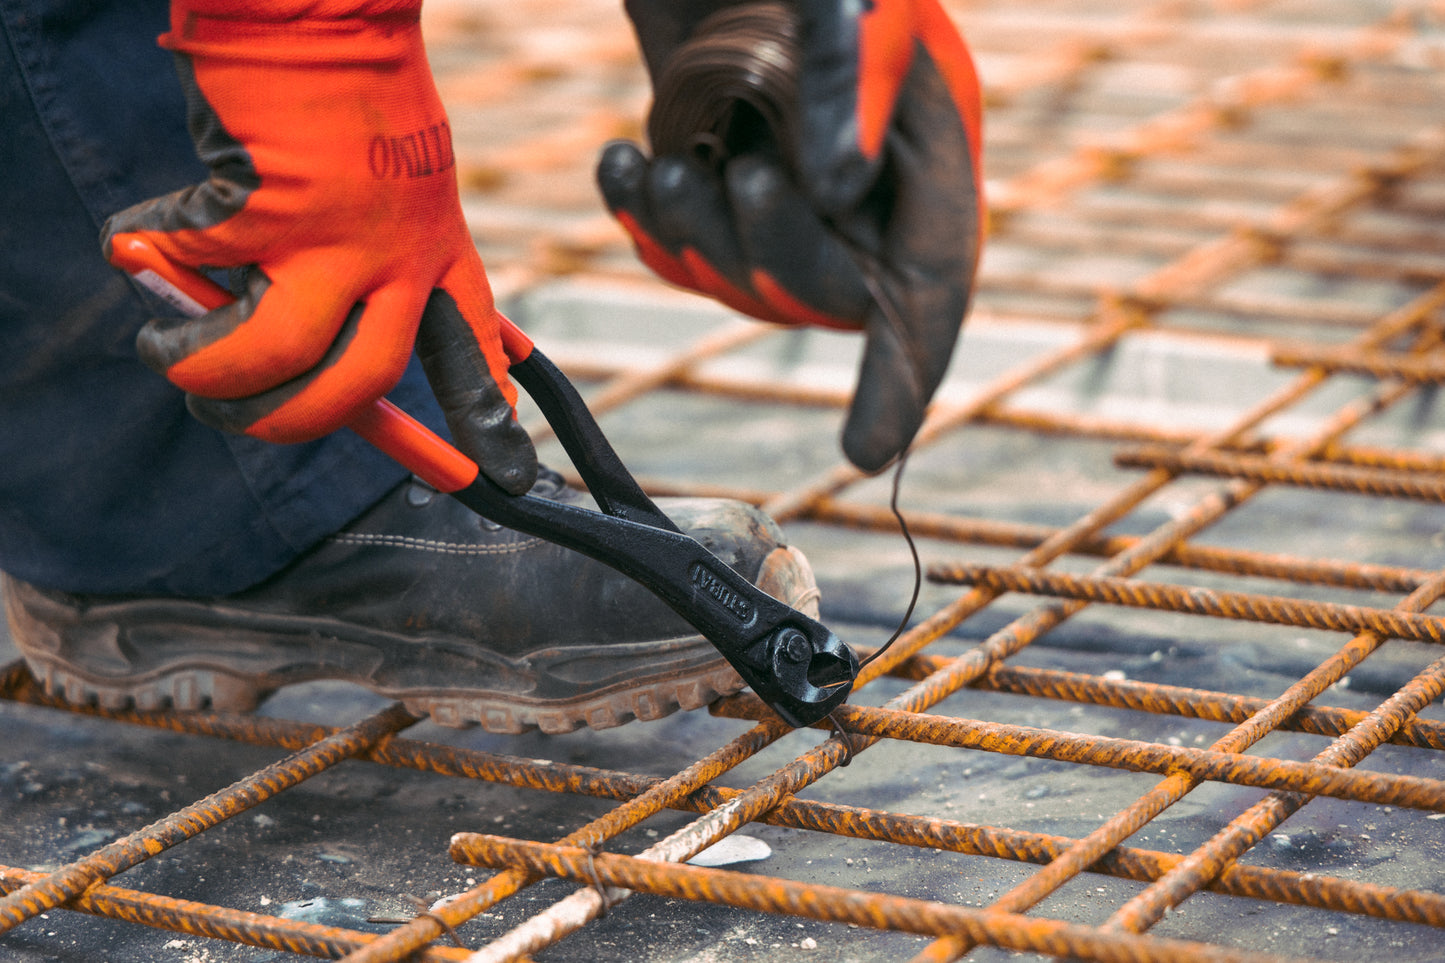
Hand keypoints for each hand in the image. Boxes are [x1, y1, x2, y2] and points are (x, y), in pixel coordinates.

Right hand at [101, 1, 536, 493]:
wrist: (327, 9)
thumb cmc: (357, 89)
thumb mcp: (405, 178)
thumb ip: (374, 254)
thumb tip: (295, 335)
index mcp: (438, 250)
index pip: (472, 348)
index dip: (485, 419)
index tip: (506, 479)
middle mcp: (398, 257)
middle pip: (360, 383)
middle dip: (292, 423)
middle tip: (236, 418)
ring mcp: (336, 238)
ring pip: (272, 354)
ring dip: (206, 372)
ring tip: (171, 357)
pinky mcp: (268, 209)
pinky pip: (195, 268)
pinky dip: (150, 259)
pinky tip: (137, 241)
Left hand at [599, 0, 983, 471]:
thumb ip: (854, 78)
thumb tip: (838, 189)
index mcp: (921, 145)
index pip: (930, 286)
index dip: (903, 374)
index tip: (864, 449)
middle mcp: (857, 177)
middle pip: (827, 290)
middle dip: (766, 257)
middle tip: (730, 174)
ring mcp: (780, 171)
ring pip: (742, 272)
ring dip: (692, 238)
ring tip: (663, 162)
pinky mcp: (708, 152)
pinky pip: (678, 235)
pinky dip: (641, 215)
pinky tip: (622, 160)